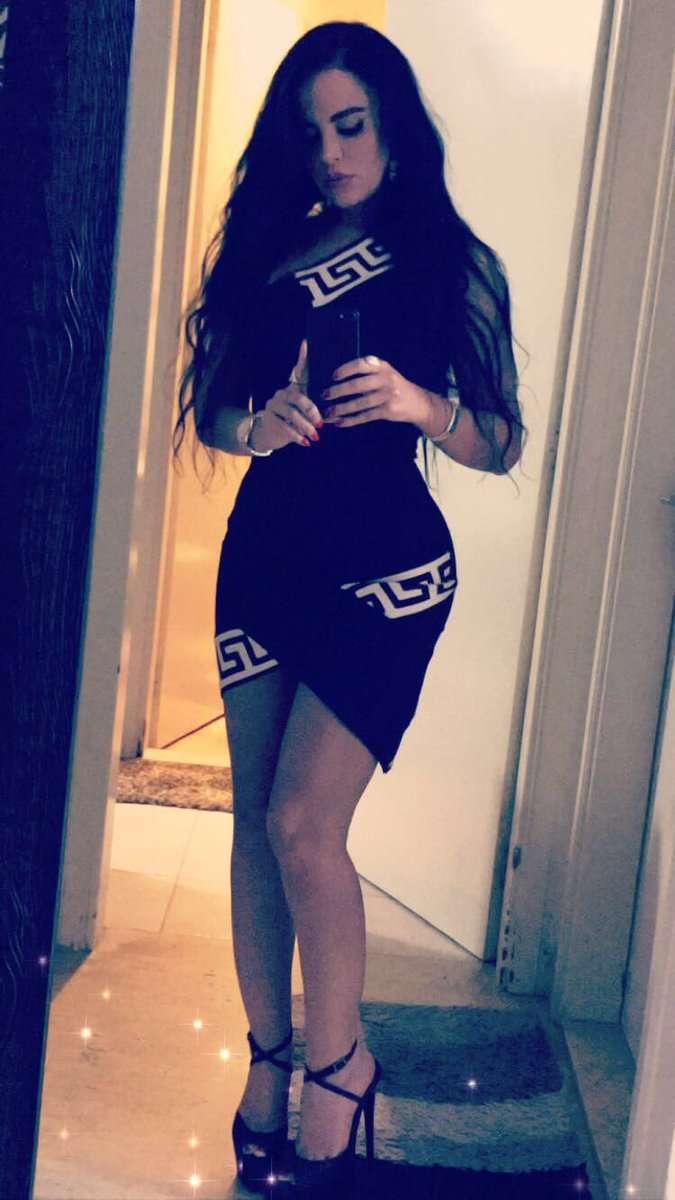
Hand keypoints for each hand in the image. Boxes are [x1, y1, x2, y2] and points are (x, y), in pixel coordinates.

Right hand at [248, 340, 323, 451]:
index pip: (299, 371)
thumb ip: (317, 408)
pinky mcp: (269, 418)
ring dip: (306, 426)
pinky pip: (284, 427)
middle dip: (313, 411)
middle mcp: (282, 393)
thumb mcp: (305, 413)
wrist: (269, 434)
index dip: (302, 358)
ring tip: (316, 436)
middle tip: (322, 423)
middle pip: (298, 398)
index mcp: (294, 388)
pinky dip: (297, 436)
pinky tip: (305, 442)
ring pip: (292, 414)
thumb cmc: (293, 422)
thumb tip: (336, 412)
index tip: (307, 344)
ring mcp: (274, 405)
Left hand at [320, 355, 434, 429]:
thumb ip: (367, 372)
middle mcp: (385, 379)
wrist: (418, 402)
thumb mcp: (385, 373)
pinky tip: (340, 422)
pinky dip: (351, 420)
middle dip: (338, 391)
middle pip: (357, 385)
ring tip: (328, 413)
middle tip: (324, 395)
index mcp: (382, 367)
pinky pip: (365, 416)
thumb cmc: (394, 386)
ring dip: (341, 409)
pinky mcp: (388, 411)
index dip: (346, 370)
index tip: (333, 376)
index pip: (361, 364)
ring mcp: (387, 396)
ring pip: (359, 403)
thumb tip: (336, 379)